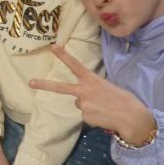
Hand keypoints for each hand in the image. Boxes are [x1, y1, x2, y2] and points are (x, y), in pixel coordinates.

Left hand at [30, 44, 155, 145]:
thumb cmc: (123, 100)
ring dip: (89, 106)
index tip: (53, 47)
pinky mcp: (85, 116)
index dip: (64, 56)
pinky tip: (103, 116)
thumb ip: (92, 88)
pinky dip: (93, 116)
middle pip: (60, 88)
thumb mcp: (107, 87)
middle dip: (44, 85)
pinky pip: (85, 115)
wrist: (132, 117)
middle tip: (30, 82)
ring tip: (104, 108)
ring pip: (80, 104)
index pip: (75, 65)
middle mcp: (84, 91)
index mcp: (92, 80)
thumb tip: (82, 98)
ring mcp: (83, 104)